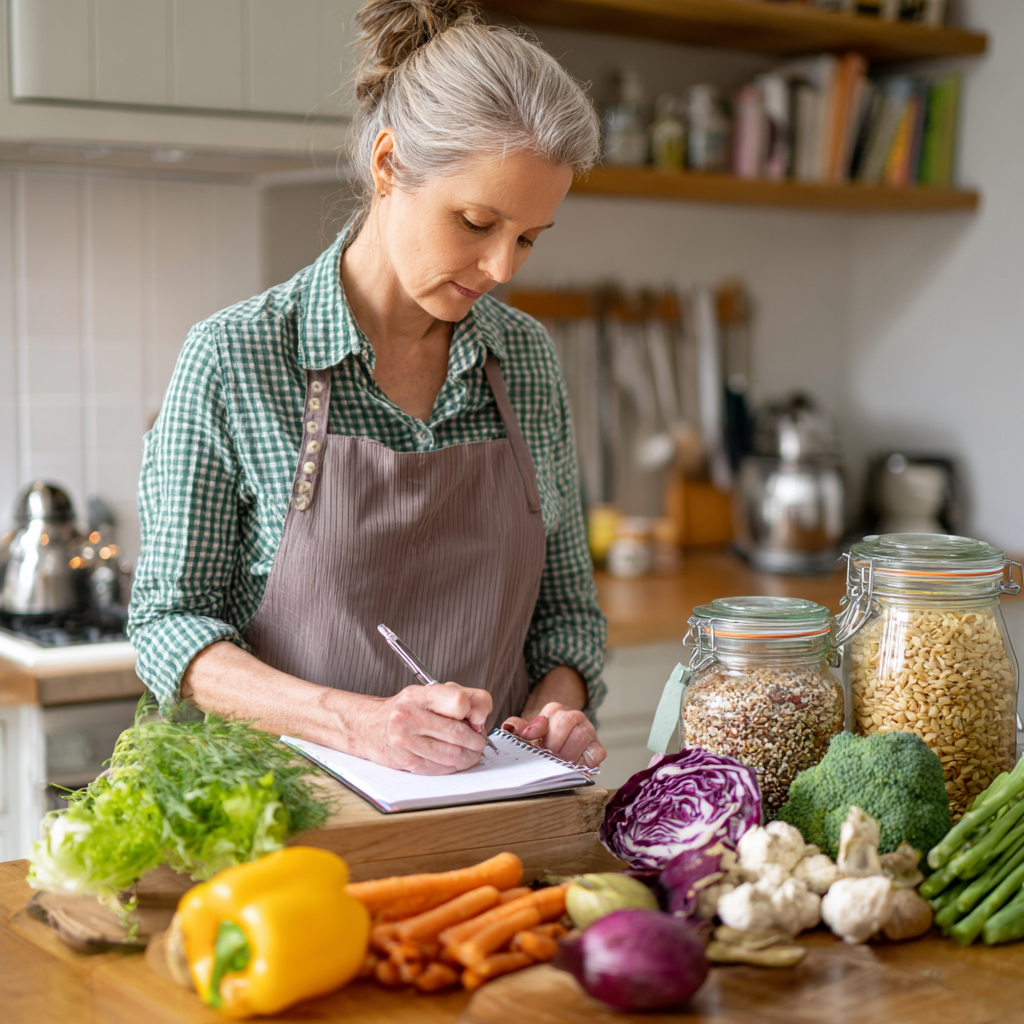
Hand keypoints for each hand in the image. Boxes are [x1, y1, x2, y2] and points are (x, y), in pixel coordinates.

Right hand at [354, 682, 492, 774]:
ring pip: (452, 755)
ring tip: (469, 751)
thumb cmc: (406, 709)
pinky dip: (453, 766)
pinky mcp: (405, 762)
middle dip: (476, 740)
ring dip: (468, 757)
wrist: (369, 727)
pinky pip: (440, 769)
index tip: (475, 718)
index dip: (474, 712)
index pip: (459, 701)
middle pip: (458, 733)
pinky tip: (453, 759)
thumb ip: (463, 697)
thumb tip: (481, 718)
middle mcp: (408, 716)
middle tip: (479, 740)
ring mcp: (404, 741)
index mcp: (418, 694)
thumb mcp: (431, 692)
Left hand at [501, 701, 605, 767]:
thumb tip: (509, 728)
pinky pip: (596, 753)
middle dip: (553, 743)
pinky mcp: (598, 747)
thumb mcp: (528, 733)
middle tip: (546, 757)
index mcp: (555, 711)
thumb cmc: (544, 741)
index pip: (550, 712)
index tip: (530, 739)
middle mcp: (574, 717)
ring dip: (567, 754)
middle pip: (565, 722)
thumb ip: (518, 728)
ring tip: (559, 764)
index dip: (538, 727)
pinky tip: (575, 766)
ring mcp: (588, 731)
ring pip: (580, 736)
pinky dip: (585, 762)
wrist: (563, 748)